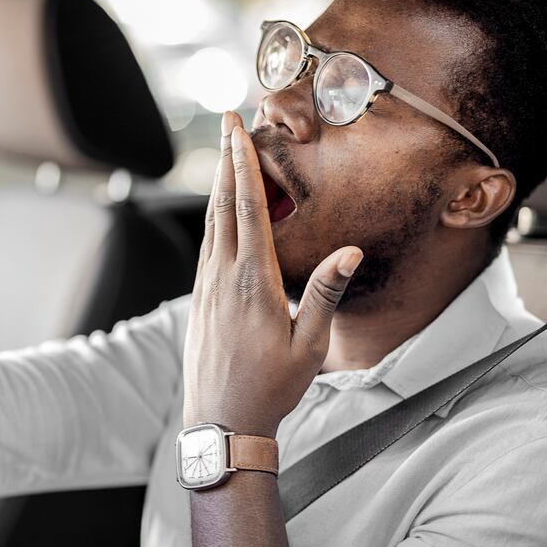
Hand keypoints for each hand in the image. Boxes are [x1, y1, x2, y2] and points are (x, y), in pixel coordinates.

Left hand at [183, 112, 362, 436]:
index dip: (244, 164)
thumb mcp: (310, 345)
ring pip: (210, 224)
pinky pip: (205, 247)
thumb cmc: (272, 388)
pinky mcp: (198, 302)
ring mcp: (205, 289)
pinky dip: (213, 219)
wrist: (222, 425)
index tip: (239, 130)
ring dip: (218, 186)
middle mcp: (222, 278)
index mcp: (253, 281)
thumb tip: (348, 250)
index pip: (248, 208)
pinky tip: (218, 213)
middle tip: (227, 121)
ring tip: (225, 155)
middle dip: (227, 159)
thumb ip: (325, 293)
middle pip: (223, 205)